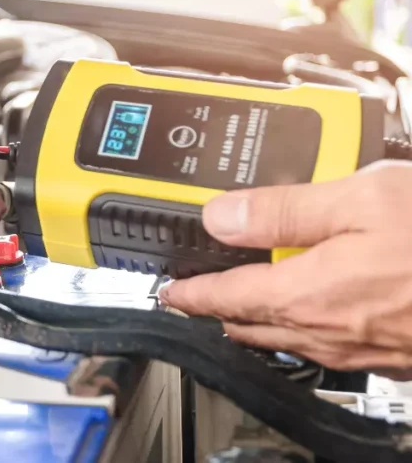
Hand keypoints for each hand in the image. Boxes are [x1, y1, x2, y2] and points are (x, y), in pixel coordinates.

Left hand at [158, 160, 411, 379]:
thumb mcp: (363, 199)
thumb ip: (285, 210)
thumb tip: (222, 216)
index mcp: (308, 295)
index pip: (226, 298)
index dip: (191, 293)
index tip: (169, 293)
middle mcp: (330, 334)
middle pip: (252, 325)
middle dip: (220, 310)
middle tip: (200, 296)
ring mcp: (365, 352)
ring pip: (291, 340)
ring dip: (262, 321)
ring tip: (246, 304)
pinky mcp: (398, 358)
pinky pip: (333, 349)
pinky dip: (309, 330)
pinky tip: (319, 312)